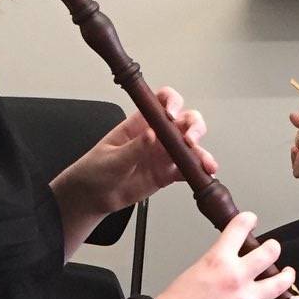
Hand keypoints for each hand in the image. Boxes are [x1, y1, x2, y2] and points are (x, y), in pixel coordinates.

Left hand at [83, 86, 214, 212]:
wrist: (93, 197)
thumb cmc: (96, 170)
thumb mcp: (111, 158)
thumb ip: (133, 148)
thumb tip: (151, 135)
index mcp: (140, 123)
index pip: (162, 101)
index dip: (172, 102)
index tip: (172, 115)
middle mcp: (156, 135)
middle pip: (184, 121)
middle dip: (193, 127)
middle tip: (190, 140)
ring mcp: (162, 154)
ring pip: (190, 147)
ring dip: (201, 153)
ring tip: (206, 164)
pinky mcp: (166, 174)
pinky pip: (186, 170)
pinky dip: (197, 173)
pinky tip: (204, 176)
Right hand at [153, 213, 298, 298]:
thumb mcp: (192, 272)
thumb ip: (213, 266)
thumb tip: (223, 267)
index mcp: (217, 260)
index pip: (239, 228)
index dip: (248, 220)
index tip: (251, 220)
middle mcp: (235, 277)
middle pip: (268, 253)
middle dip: (273, 248)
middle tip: (272, 250)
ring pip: (280, 282)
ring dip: (287, 275)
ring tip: (289, 273)